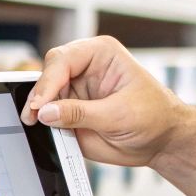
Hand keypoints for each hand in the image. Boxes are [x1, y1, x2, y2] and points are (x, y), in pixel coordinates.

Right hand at [20, 37, 190, 167]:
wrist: (161, 141)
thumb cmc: (153, 117)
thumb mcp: (119, 115)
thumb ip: (80, 113)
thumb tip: (47, 112)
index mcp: (100, 54)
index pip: (63, 59)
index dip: (48, 81)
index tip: (40, 104)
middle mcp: (84, 67)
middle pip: (48, 73)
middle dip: (39, 94)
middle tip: (33, 115)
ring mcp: (75, 89)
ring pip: (43, 94)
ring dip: (38, 110)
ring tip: (36, 124)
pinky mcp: (70, 109)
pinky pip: (48, 113)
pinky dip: (43, 123)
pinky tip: (44, 130)